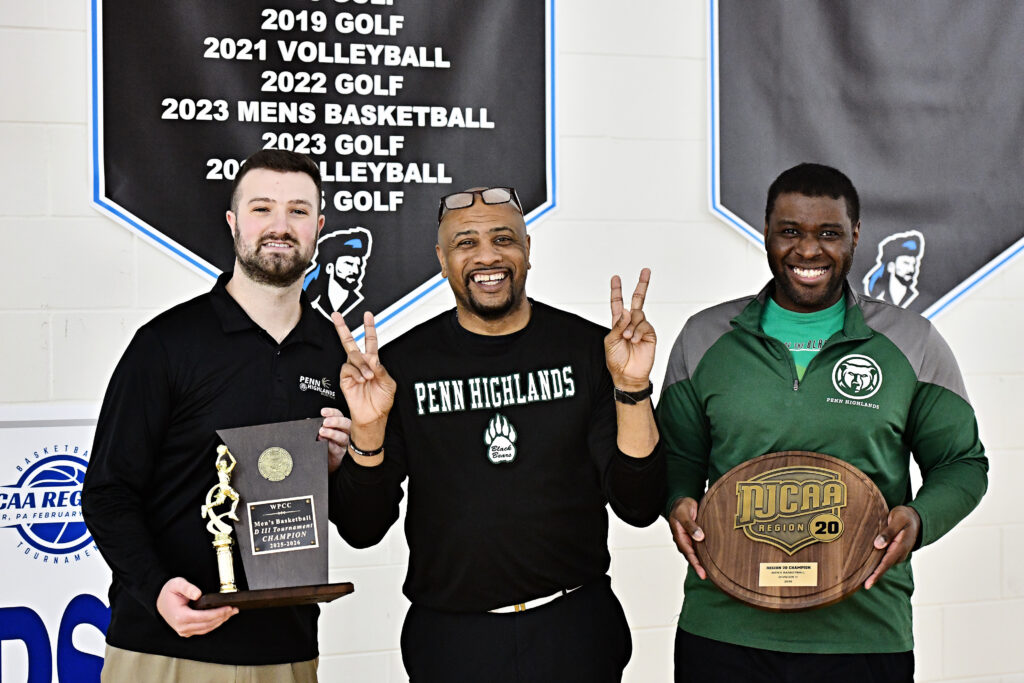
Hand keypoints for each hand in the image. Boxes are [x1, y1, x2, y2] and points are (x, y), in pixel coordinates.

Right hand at [156, 577, 236, 636]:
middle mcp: (182, 627)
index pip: (204, 617)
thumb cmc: (168, 592)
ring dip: (220, 621)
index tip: (229, 607)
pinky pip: (203, 629)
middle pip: (208, 624)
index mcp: (180, 617)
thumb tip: (198, 594)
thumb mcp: (177, 584)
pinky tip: (222, 617)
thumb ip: (188, 588)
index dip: (218, 613)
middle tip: (234, 609)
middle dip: (223, 617)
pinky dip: (213, 624)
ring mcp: (184, 631)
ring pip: (207, 629)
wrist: (159, 600)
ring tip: (231, 613)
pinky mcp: (187, 631)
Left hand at [318, 407, 350, 472]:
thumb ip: (317, 426)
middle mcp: (344, 433)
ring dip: (332, 433)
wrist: (324, 460)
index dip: (332, 412)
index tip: (323, 412)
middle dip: (336, 422)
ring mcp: (343, 444)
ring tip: (322, 432)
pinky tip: (325, 443)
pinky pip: (338, 450)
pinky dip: (331, 446)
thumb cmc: (323, 443)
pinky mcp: (340, 454)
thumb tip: (308, 421)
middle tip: (325, 422)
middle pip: (346, 424)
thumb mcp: (321, 432)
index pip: (339, 415)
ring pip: (343, 437)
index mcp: (339, 425)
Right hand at [332, 311, 396, 430]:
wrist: (373, 416)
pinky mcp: (345, 379)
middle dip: (342, 328)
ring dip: (362, 365)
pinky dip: (355, 373)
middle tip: (336, 315)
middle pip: (350, 342)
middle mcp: (361, 364)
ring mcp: (352, 371)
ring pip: (352, 357)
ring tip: (368, 377)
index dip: (369, 328)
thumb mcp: (389, 384)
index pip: (370, 341)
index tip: (368, 315)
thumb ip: (381, 369)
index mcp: (373, 362)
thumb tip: (373, 358)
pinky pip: (346, 369)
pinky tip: (361, 380)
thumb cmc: (382, 401)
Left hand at [604, 268, 655, 390]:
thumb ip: (618, 325)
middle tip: (646, 271)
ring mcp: (641, 328)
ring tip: (627, 338)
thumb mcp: (611, 341)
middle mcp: (630, 323)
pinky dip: (638, 332)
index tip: (616, 278)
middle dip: (642, 285)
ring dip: (631, 326)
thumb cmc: (616, 360)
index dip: (616, 290)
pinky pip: (644, 325)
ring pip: (638, 315)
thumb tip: (627, 310)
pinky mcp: (650, 334)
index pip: (617, 303)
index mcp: (618, 323)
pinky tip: (634, 341)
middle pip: (637, 300)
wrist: (628, 375)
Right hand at [668, 497, 706, 579]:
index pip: (688, 553)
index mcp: (679, 536)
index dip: (695, 564)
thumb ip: (690, 525)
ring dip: (701, 563)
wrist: (680, 502)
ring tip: (711, 573)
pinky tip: (711, 560)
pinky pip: (699, 548)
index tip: (702, 573)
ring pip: (695, 554)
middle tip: (707, 577)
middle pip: (691, 557)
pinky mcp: (694, 538)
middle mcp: (683, 541)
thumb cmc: (681, 507)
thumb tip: (699, 537)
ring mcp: (688, 540)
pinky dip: (704, 555)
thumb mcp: (684, 513)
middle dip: (698, 567)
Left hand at [865, 505, 920, 589]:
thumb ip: (888, 532)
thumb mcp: (898, 519)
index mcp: (900, 546)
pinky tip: (864, 567)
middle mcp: (899, 553)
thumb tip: (878, 545)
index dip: (876, 574)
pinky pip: (883, 559)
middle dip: (872, 577)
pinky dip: (875, 564)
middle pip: (883, 567)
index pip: (886, 563)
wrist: (915, 518)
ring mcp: (896, 554)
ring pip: (882, 564)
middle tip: (858, 586)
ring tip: (857, 579)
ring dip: (872, 572)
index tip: (868, 584)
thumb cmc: (905, 517)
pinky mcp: (893, 552)